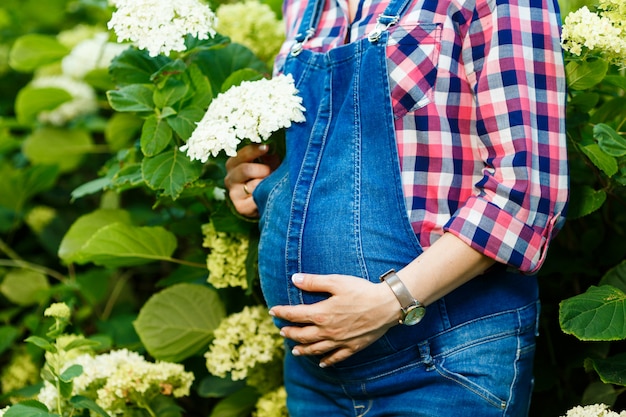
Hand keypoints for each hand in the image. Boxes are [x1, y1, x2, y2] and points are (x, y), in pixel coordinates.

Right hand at [223, 144, 279, 216]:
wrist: (267, 201)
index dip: (254, 150)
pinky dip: (265, 195)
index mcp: (234, 164)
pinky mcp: (240, 207)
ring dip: (266, 184)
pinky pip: (256, 199)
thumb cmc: (267, 177)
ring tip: (272, 184)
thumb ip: (267, 154)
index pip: (241, 154)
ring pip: (254, 185)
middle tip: (271, 172)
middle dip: (263, 170)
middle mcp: (230, 178)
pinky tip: (268, 195)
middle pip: (245, 170)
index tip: (266, 147)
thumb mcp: (268, 162)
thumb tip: (269, 144)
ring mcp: (233, 193)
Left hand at [269, 273, 399, 367]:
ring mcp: (340, 341)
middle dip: (290, 333)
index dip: (282, 313)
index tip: (273, 311)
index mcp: (321, 313)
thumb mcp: (336, 281)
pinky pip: (336, 357)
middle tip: (282, 331)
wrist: (386, 305)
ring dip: (303, 349)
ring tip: (294, 350)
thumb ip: (314, 282)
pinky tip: (322, 363)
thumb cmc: (362, 290)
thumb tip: (294, 279)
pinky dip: (327, 361)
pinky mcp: (352, 347)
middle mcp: (328, 331)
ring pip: (316, 349)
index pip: (295, 315)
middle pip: (303, 335)